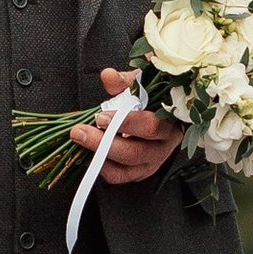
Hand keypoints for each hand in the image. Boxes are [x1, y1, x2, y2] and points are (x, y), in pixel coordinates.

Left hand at [70, 69, 183, 187]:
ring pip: (125, 169)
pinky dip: (101, 167)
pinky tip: (90, 152)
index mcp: (171, 122)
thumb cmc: (155, 95)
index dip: (125, 123)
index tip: (101, 117)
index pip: (151, 127)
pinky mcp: (139, 172)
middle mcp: (163, 146)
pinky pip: (119, 176)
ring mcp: (151, 162)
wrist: (163, 109)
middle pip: (134, 153)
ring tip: (81, 141)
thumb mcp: (145, 81)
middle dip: (103, 143)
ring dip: (99, 157)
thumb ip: (127, 80)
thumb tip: (109, 77)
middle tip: (81, 132)